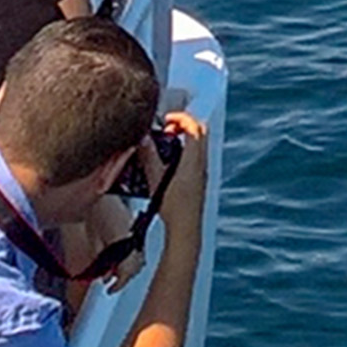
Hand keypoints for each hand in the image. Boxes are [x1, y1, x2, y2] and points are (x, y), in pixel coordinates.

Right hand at [152, 114, 213, 228]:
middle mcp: (202, 163)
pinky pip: (196, 156)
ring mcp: (203, 171)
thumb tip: (143, 138)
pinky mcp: (200, 180)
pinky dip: (184, 150)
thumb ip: (149, 157)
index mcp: (193, 160)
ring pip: (199, 144)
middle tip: (166, 128)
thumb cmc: (174, 208)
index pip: (194, 127)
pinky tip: (168, 162)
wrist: (186, 229)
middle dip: (184, 124)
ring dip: (184, 137)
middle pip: (201, 131)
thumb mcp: (156, 179)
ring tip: (165, 143)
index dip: (181, 117)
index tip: (166, 119)